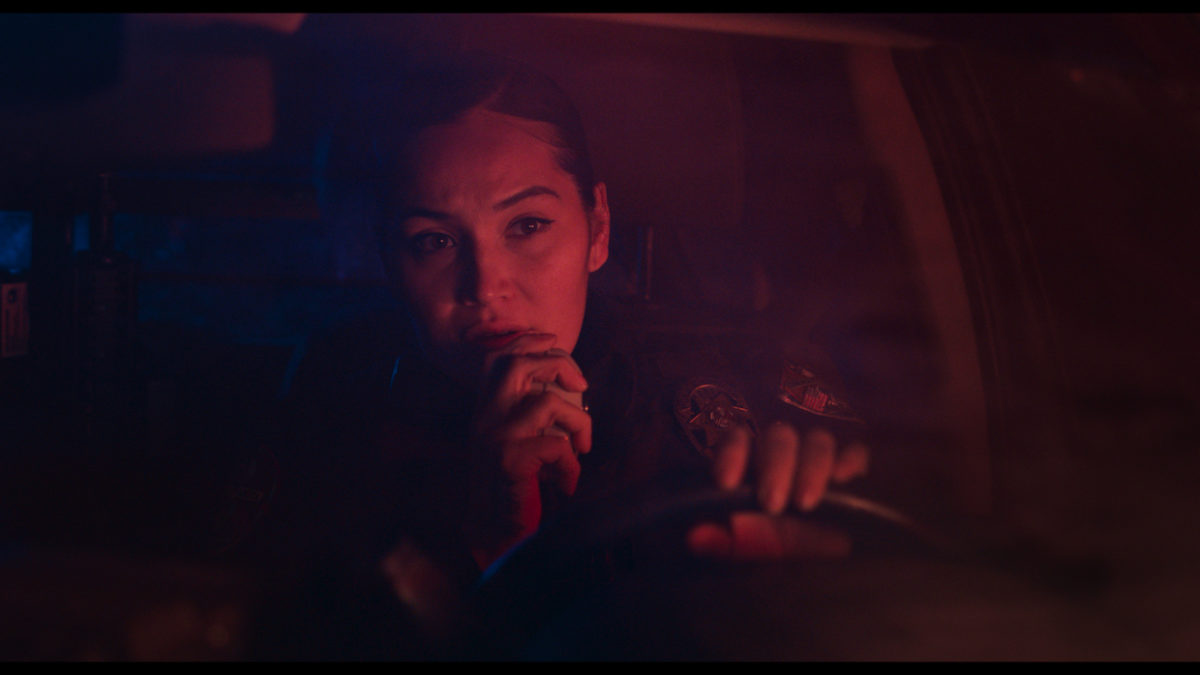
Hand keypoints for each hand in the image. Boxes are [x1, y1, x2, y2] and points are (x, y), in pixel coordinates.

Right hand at [463, 332, 590, 568]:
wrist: (495, 537)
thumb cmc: (514, 491)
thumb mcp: (518, 445)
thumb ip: (531, 416)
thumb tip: (567, 388)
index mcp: (484, 412)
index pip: (499, 359)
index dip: (527, 342)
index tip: (553, 340)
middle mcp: (484, 419)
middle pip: (517, 364)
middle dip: (557, 364)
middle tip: (581, 385)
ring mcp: (494, 437)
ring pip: (547, 403)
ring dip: (577, 425)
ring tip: (581, 450)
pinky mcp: (509, 459)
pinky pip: (556, 445)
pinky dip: (571, 465)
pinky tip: (566, 483)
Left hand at [687, 422, 869, 558]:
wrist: (815, 569)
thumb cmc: (768, 551)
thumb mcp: (742, 552)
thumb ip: (721, 542)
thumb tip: (695, 537)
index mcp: (750, 464)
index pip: (738, 439)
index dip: (731, 455)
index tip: (726, 484)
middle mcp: (784, 455)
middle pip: (780, 438)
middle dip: (775, 467)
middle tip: (772, 504)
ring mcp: (819, 459)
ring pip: (818, 440)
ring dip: (812, 467)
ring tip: (806, 502)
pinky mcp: (853, 471)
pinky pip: (857, 452)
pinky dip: (851, 460)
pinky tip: (845, 479)